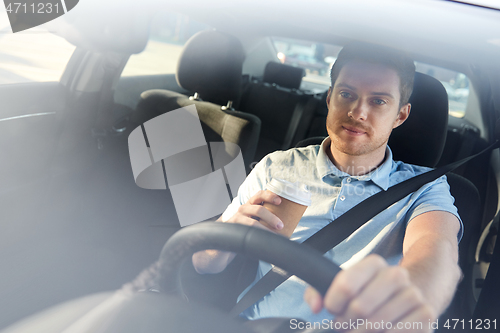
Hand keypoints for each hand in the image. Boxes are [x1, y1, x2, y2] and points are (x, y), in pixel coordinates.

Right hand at [192, 190, 282, 273]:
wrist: (222, 244)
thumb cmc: (240, 232)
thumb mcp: (252, 222)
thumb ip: (264, 220)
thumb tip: (284, 226)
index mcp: (249, 206)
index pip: (258, 195)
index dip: (269, 195)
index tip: (279, 201)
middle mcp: (242, 210)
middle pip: (259, 209)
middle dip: (272, 217)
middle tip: (281, 226)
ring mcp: (236, 219)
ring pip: (253, 222)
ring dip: (266, 229)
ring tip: (274, 237)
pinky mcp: (232, 230)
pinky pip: (246, 232)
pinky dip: (257, 237)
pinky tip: (263, 242)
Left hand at [304, 254, 436, 331]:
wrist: (405, 296)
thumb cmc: (365, 293)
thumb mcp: (341, 285)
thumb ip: (318, 291)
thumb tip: (316, 307)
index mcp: (374, 263)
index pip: (346, 285)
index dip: (334, 304)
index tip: (333, 310)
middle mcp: (396, 275)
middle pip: (360, 308)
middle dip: (346, 322)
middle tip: (345, 325)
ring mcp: (413, 295)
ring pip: (375, 324)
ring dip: (361, 332)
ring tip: (358, 329)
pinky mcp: (425, 315)